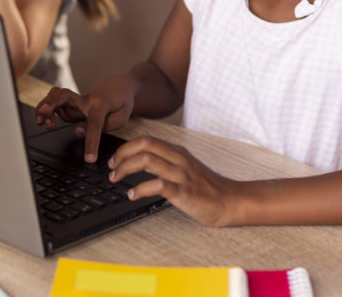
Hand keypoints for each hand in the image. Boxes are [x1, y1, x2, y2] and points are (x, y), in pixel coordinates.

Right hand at [35, 75, 137, 162]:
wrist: (118, 86)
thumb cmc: (121, 103)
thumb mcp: (122, 117)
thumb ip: (104, 126)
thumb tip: (78, 131)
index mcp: (101, 105)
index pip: (95, 124)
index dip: (91, 142)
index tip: (89, 158)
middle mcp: (85, 100)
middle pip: (66, 96)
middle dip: (52, 103)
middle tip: (43, 114)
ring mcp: (76, 99)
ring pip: (56, 96)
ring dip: (45, 107)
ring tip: (43, 123)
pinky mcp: (69, 102)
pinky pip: (54, 101)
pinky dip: (45, 108)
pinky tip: (43, 120)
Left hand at [109, 136, 240, 226]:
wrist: (230, 201)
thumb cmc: (207, 187)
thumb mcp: (185, 168)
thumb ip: (167, 163)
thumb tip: (141, 164)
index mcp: (177, 151)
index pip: (147, 140)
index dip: (126, 147)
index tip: (114, 159)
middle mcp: (178, 158)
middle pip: (144, 145)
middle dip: (122, 154)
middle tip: (111, 168)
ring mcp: (181, 174)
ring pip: (148, 160)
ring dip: (125, 168)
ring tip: (115, 178)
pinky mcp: (184, 191)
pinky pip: (158, 185)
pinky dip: (140, 188)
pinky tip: (132, 194)